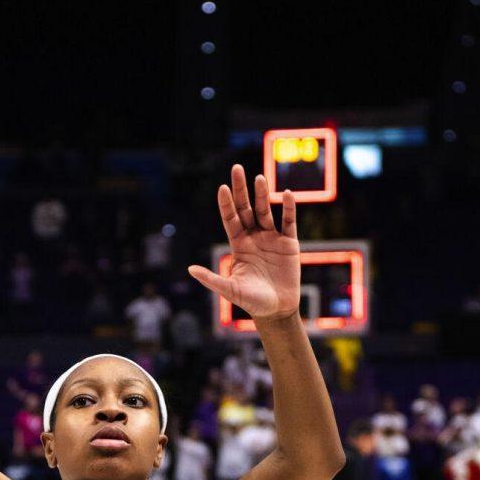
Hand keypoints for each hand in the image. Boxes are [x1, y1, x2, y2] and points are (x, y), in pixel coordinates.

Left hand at [188, 165, 299, 318]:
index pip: (231, 220)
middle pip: (246, 209)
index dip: (226, 204)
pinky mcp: (289, 243)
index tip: (222, 188)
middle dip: (241, 190)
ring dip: (262, 195)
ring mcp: (272, 238)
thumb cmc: (252, 302)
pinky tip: (286, 194)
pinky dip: (288, 208)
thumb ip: (212, 279)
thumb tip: (190, 270)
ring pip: (265, 211)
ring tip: (260, 178)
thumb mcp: (230, 290)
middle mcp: (254, 238)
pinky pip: (288, 222)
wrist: (277, 310)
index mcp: (239, 246)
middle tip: (236, 168)